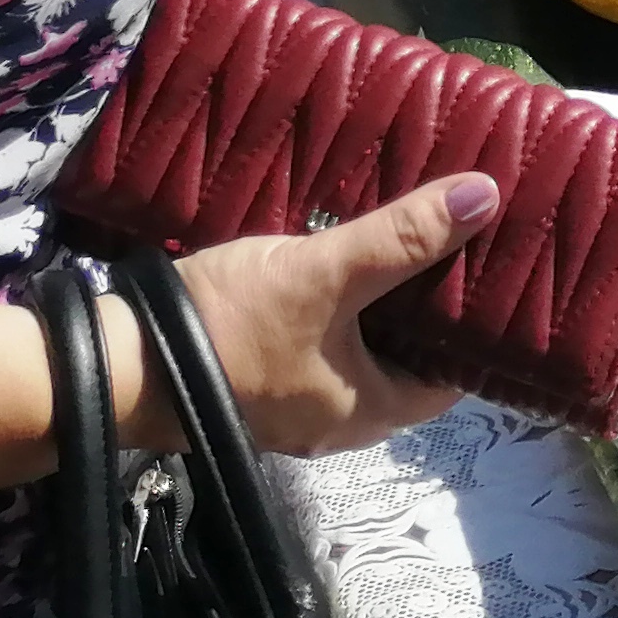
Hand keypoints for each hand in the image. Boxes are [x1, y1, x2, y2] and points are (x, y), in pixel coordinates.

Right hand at [138, 174, 497, 456]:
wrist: (120, 361)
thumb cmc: (231, 328)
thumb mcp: (326, 274)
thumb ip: (402, 238)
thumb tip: (485, 198)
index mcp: (369, 412)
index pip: (453, 377)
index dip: (479, 330)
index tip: (498, 275)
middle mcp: (339, 420)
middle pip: (407, 361)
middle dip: (428, 307)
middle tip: (460, 242)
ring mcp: (295, 404)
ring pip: (359, 350)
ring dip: (380, 303)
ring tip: (409, 238)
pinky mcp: (259, 382)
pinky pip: (319, 343)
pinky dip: (338, 308)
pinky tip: (342, 259)